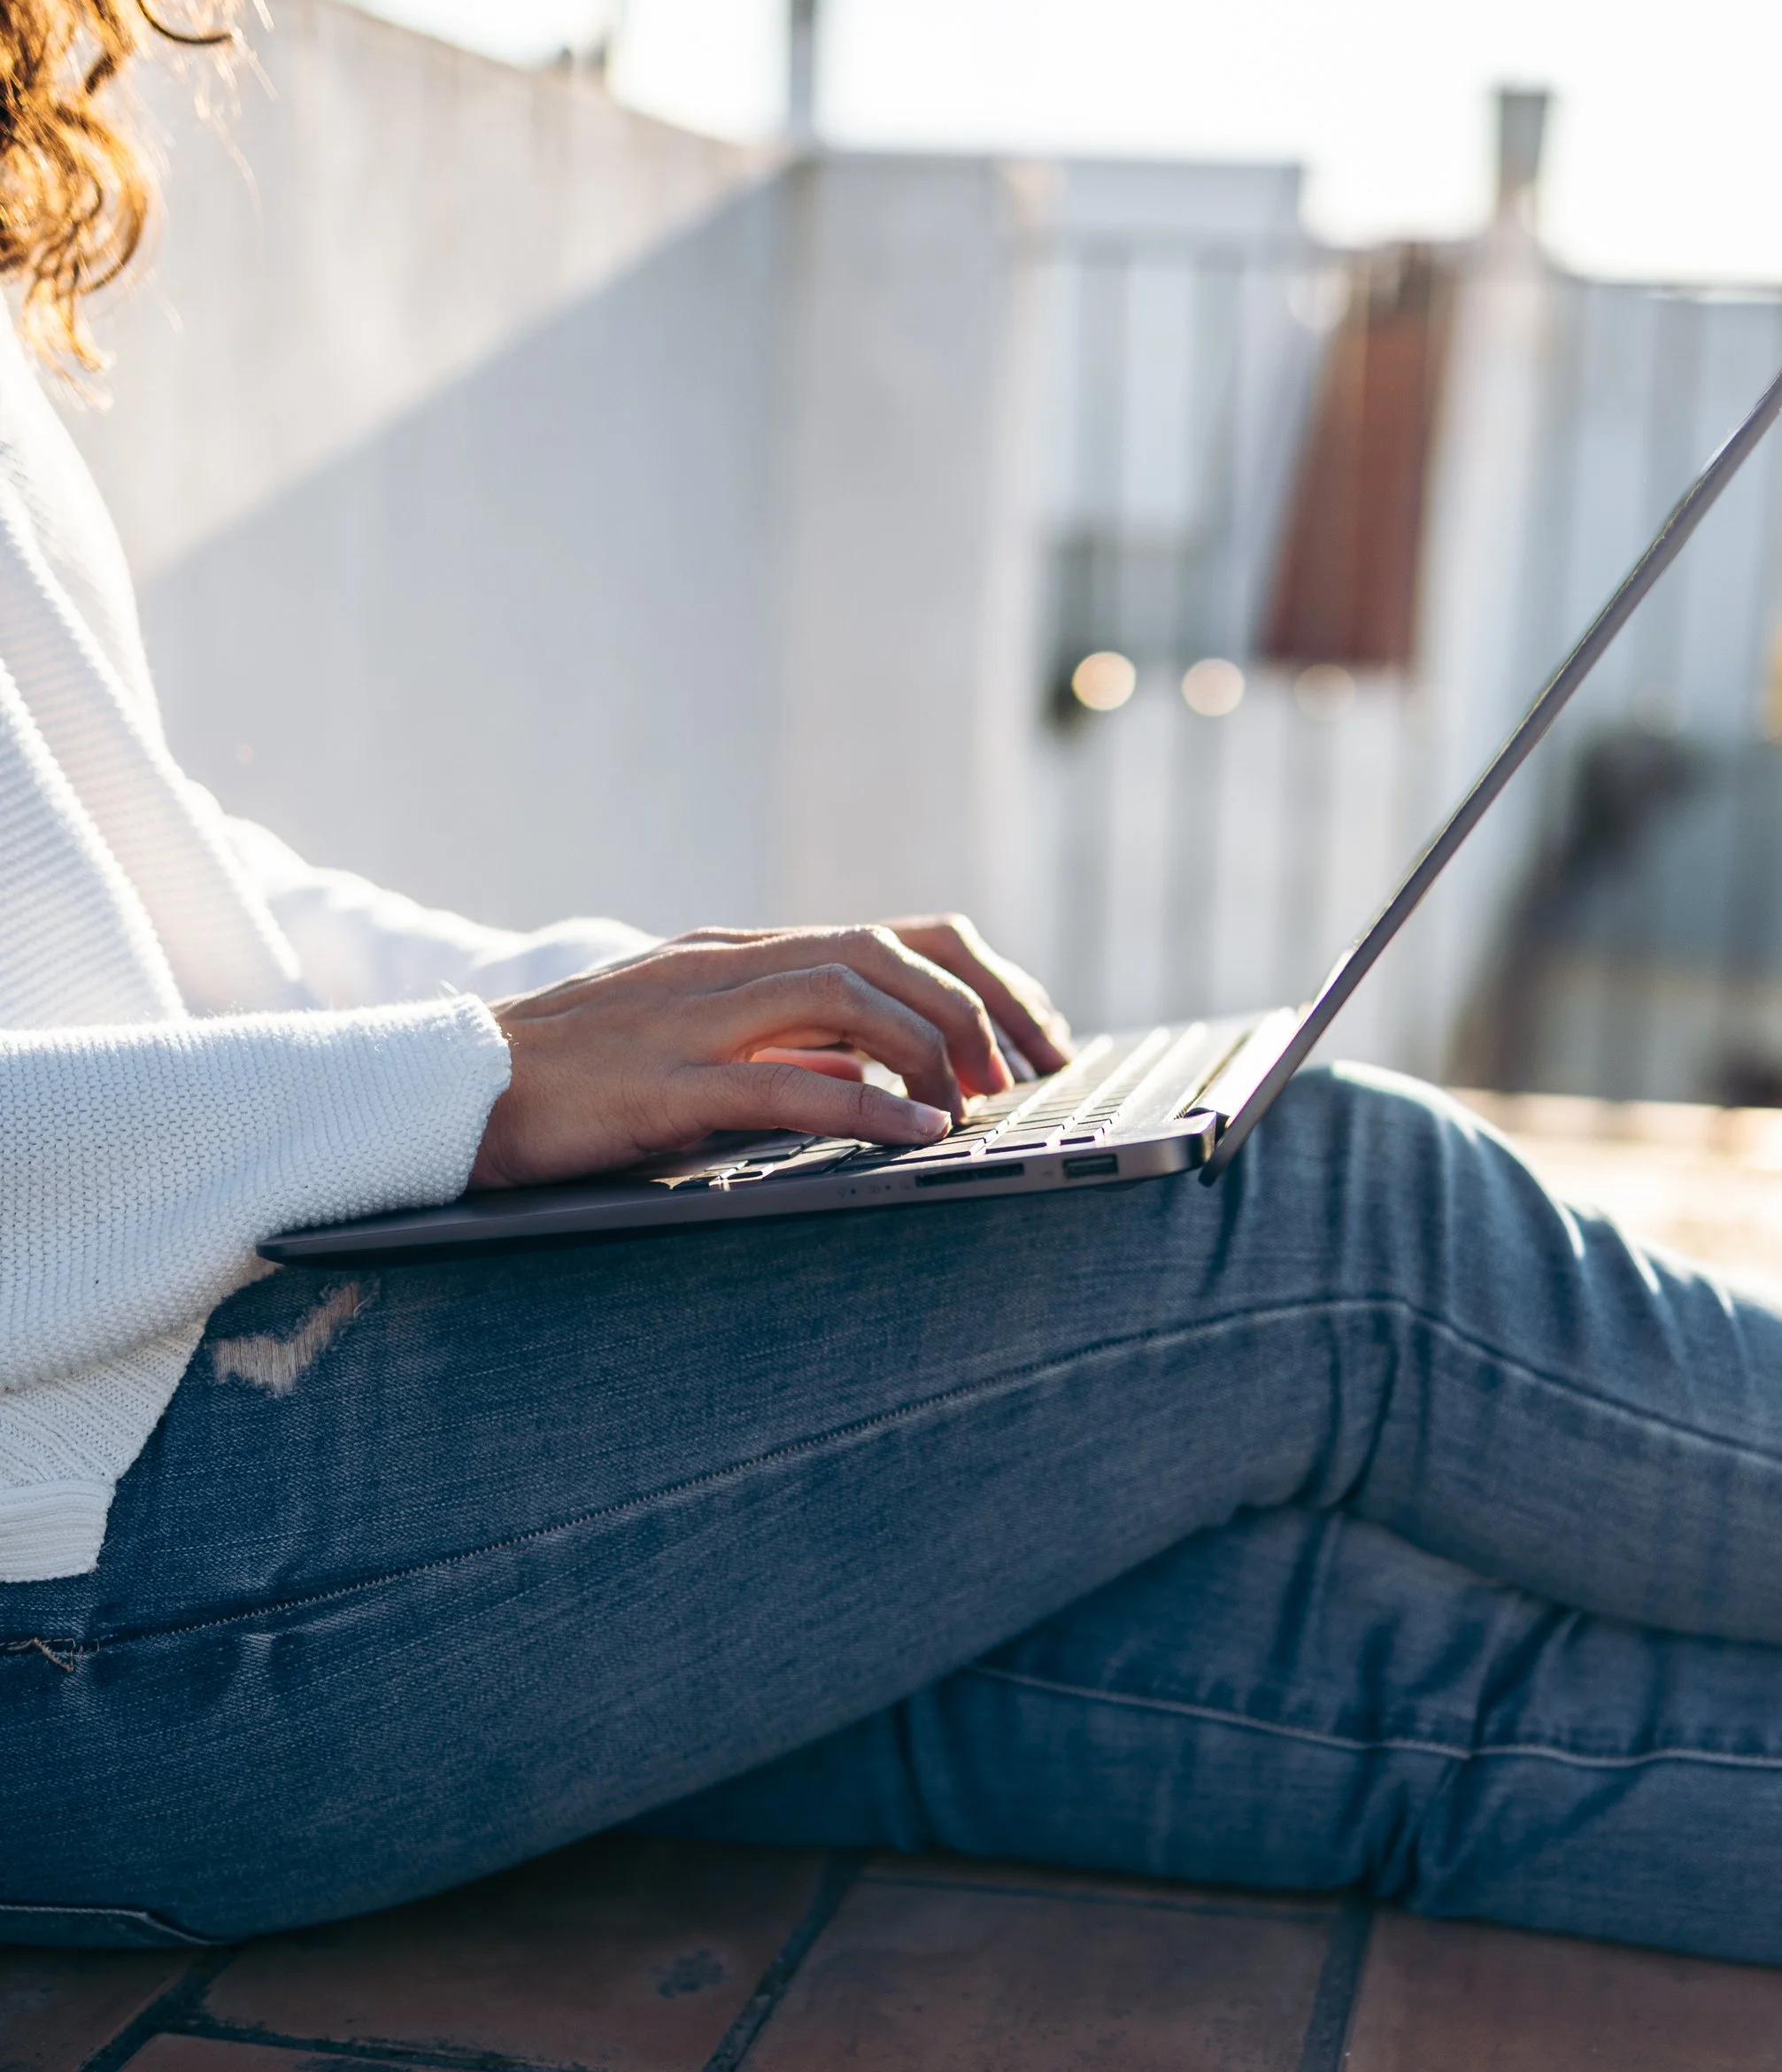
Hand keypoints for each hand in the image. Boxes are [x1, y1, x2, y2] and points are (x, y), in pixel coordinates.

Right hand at [469, 918, 1070, 1190]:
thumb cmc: (576, 1078)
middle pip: (891, 951)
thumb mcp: (699, 1046)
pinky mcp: (665, 1082)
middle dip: (982, 1007)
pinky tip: (919, 1134)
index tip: (1037, 1034)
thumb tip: (869, 1072)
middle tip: (1036, 1070)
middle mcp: (732, 967)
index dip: (982, 979)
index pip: (896, 937)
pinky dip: (866, 1107)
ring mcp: (696, 1019)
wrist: (454, 1087)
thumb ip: (785, 1049)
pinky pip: (785, 1085)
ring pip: (849, 995)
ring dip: (935, 1046)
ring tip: (985, 1101)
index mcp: (747, 956)